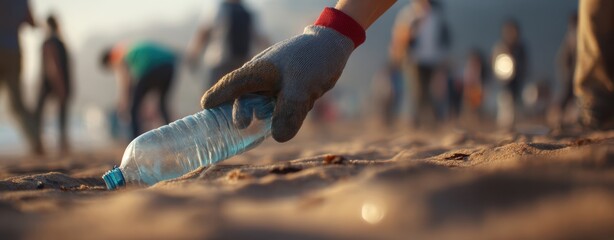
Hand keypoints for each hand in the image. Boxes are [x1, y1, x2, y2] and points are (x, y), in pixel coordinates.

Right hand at [201, 25, 354, 141]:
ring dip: (262, 116)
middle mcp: (262, 76)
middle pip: (243, 98)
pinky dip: (278, 114)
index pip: (230, 85)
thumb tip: (278, 138)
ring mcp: (274, 83)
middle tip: (241, 126)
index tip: (205, 108)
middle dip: (240, 113)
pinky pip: (277, 105)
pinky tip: (287, 122)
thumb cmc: (313, 60)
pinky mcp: (287, 89)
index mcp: (257, 71)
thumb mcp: (301, 88)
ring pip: (262, 104)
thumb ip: (289, 112)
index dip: (216, 97)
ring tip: (261, 129)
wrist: (333, 47)